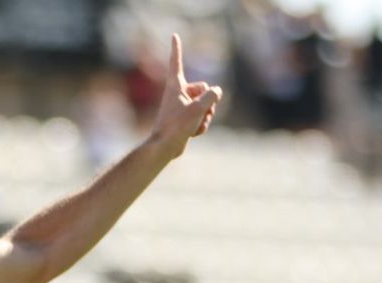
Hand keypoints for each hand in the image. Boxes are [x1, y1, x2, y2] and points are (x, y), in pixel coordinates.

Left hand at [148, 34, 222, 158]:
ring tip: (194, 125)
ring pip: (204, 105)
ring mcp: (181, 106)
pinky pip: (200, 117)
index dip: (177, 48)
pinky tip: (194, 133)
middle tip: (200, 113)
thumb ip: (211, 95)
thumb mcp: (199, 108)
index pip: (177, 62)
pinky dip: (201, 125)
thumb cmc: (177, 126)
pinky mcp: (184, 119)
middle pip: (203, 89)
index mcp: (175, 86)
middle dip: (208, 102)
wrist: (164, 148)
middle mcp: (177, 93)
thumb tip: (216, 91)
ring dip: (205, 116)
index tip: (174, 35)